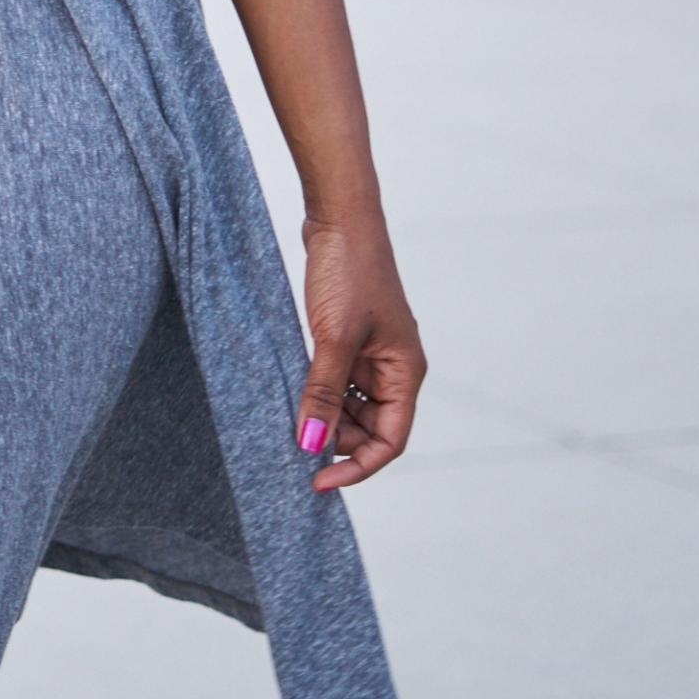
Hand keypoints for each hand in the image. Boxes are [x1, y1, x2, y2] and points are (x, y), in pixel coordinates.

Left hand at [296, 212, 425, 491]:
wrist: (340, 218)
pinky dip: (319, 393)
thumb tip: (311, 445)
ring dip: (326, 418)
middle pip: (371, 429)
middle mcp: (394, 368)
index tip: (317, 480)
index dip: (357, 467)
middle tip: (296, 444)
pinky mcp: (349, 338)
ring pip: (351, 407)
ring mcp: (372, 353)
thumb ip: (323, 394)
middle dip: (338, 442)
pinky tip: (293, 394)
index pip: (391, 441)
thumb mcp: (333, 338)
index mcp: (406, 372)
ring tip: (292, 420)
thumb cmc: (349, 272)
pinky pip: (337, 381)